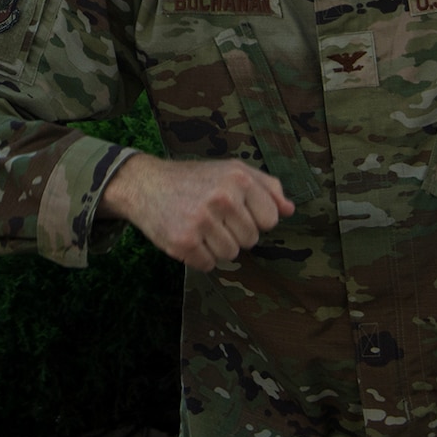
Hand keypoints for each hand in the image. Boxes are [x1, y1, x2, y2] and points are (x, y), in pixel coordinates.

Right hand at [98, 154, 294, 271]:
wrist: (146, 184)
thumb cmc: (194, 179)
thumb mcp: (232, 170)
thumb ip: (266, 187)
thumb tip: (290, 210)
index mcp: (238, 178)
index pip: (270, 220)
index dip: (254, 219)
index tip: (236, 210)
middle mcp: (222, 198)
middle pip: (250, 240)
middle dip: (234, 233)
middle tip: (213, 218)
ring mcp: (201, 221)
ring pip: (231, 255)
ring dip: (217, 247)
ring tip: (201, 227)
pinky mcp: (182, 241)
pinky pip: (208, 265)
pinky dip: (199, 257)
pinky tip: (189, 238)